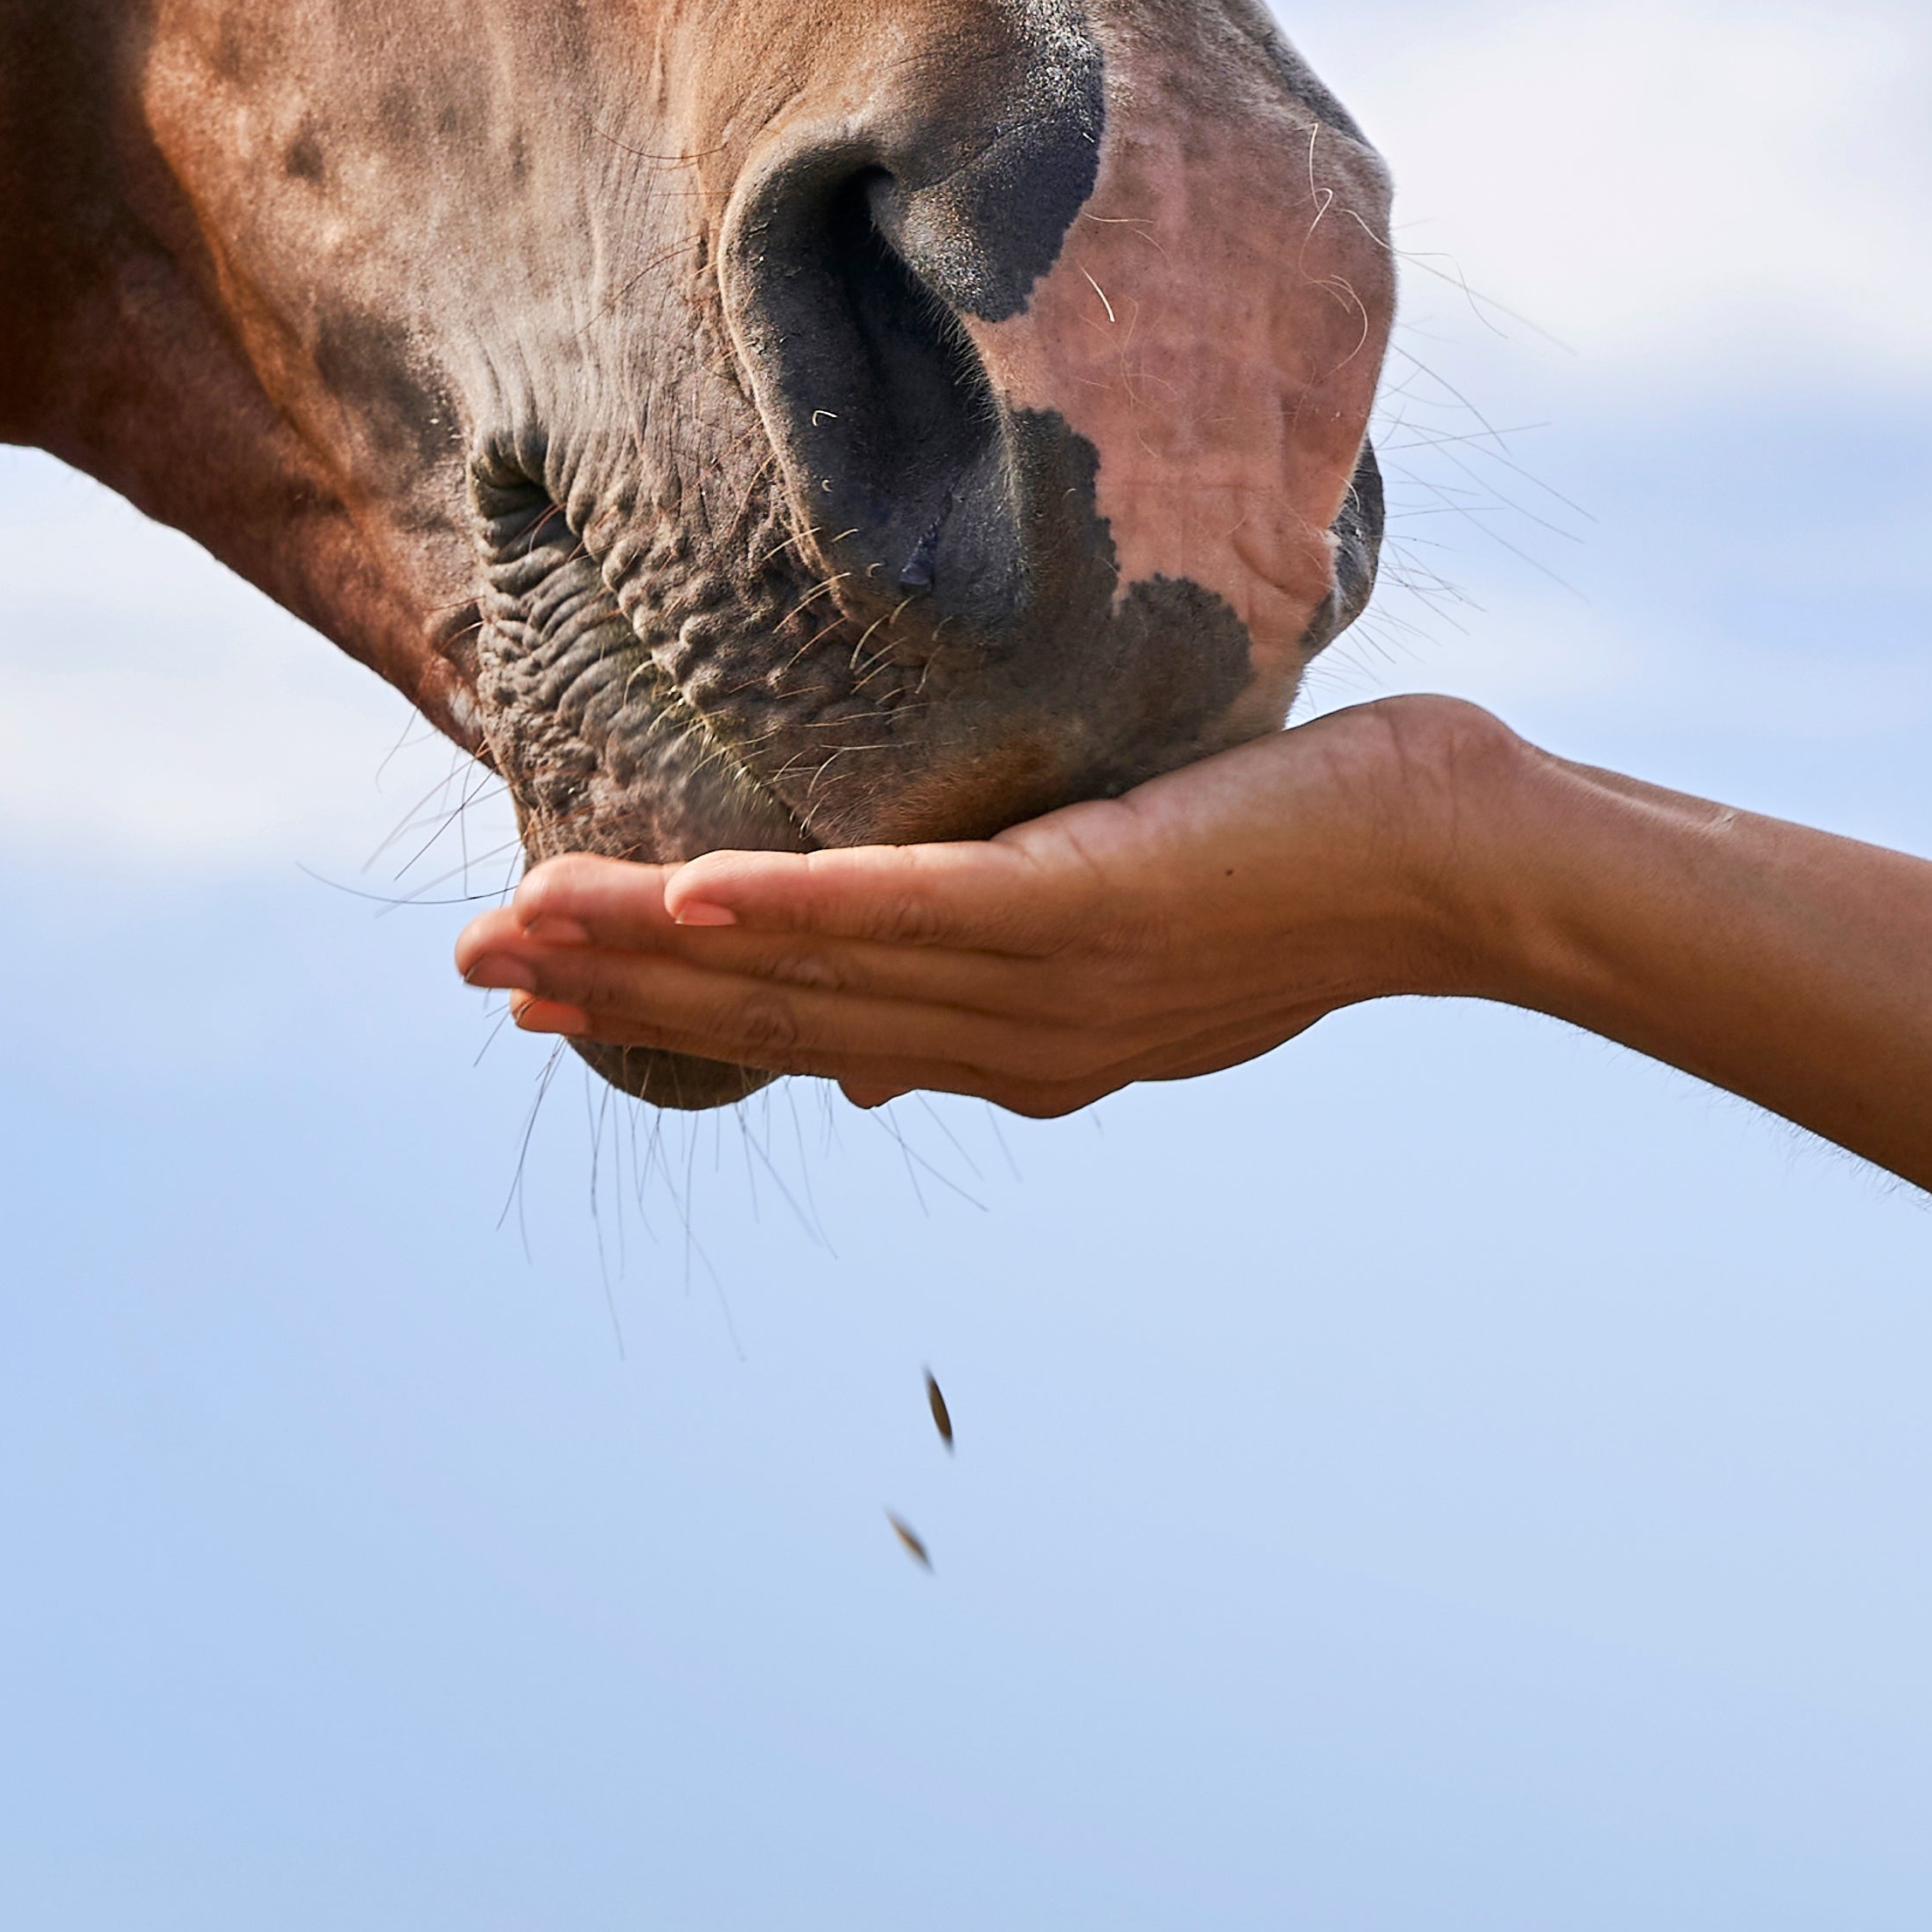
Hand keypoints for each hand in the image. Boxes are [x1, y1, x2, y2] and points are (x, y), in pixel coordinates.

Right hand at [450, 695, 1547, 1111]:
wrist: (1455, 868)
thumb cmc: (1304, 874)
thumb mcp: (1126, 949)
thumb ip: (990, 991)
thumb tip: (850, 1062)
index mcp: (1015, 1052)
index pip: (801, 1038)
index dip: (664, 1019)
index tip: (543, 1003)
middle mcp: (1015, 1040)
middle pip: (776, 1017)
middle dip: (616, 989)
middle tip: (476, 966)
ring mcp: (1048, 980)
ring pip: (817, 967)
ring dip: (658, 943)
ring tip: (531, 914)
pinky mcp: (1087, 904)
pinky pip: (916, 907)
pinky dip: (798, 908)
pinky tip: (691, 891)